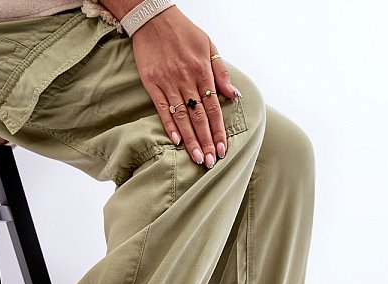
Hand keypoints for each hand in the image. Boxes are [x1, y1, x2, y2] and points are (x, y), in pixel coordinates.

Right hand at [131, 6, 240, 167]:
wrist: (153, 18)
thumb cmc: (184, 32)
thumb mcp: (209, 45)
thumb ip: (221, 72)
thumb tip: (233, 95)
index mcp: (203, 72)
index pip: (214, 109)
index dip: (218, 131)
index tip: (222, 149)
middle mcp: (187, 80)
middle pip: (200, 118)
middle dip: (207, 142)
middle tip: (211, 162)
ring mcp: (169, 83)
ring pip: (183, 117)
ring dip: (191, 140)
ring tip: (197, 158)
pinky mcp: (153, 84)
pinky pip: (163, 109)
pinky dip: (170, 125)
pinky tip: (176, 141)